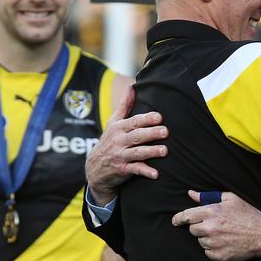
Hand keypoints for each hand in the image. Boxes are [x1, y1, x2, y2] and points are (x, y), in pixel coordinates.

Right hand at [86, 86, 168, 205]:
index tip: (159, 117)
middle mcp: (119, 141)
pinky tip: (156, 174)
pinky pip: (134, 170)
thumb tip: (132, 86)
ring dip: (151, 152)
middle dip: (151, 133)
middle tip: (166, 132)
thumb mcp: (113, 123)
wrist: (94, 168)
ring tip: (164, 151)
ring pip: (137, 153)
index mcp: (119, 128)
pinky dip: (145, 172)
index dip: (146, 119)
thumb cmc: (109, 141)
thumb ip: (124, 105)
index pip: (134, 122)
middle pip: (137, 136)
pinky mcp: (122, 170)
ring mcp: (120, 156)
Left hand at [172, 191, 260, 260]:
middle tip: (212, 225)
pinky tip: (224, 243)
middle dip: (199, 227)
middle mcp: (210, 228)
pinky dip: (213, 249)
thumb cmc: (247, 214)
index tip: (175, 221)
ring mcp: (214, 243)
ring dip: (206, 238)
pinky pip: (208, 252)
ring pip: (200, 241)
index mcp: (211, 212)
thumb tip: (191, 194)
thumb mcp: (230, 199)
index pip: (187, 215)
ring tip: (222, 234)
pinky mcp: (219, 255)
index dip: (179, 218)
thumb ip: (208, 196)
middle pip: (192, 230)